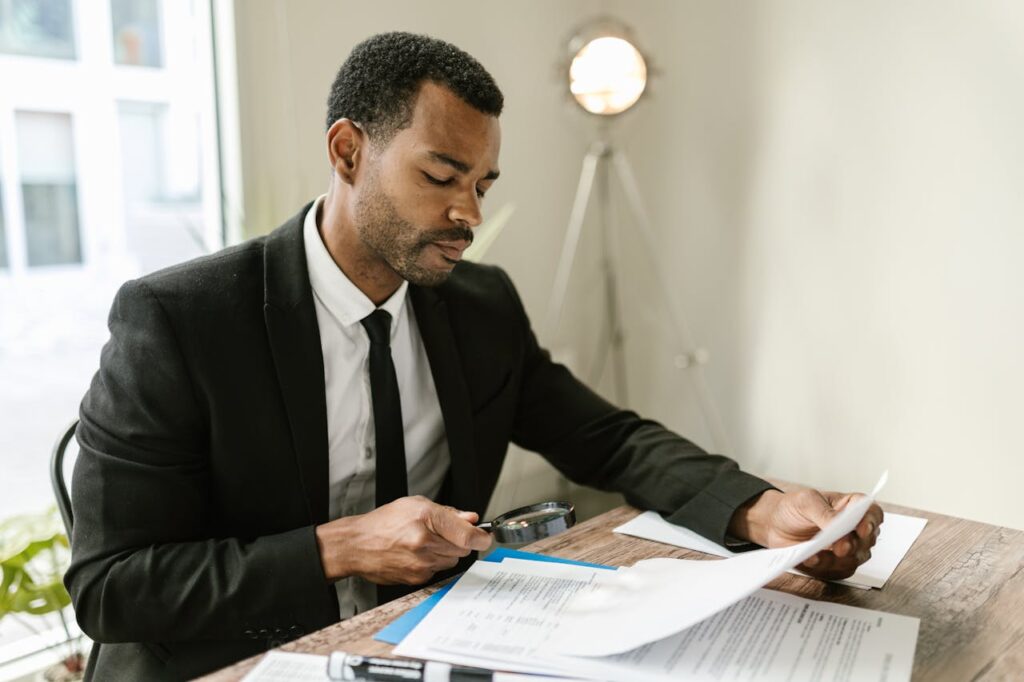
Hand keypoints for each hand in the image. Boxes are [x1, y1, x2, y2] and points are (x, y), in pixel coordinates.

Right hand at [314, 496, 492, 584]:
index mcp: (426, 517)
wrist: (357, 545)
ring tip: (425, 543)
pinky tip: (417, 555)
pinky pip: (438, 571)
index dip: (481, 537)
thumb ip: (447, 512)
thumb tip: (470, 518)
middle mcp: (424, 541)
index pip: (466, 534)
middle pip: (463, 548)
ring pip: (452, 560)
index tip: (485, 537)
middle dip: (460, 542)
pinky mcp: (416, 578)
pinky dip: (434, 563)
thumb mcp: (415, 505)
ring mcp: (420, 562)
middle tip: (445, 535)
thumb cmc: (383, 523)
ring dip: (446, 553)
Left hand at [729, 488, 883, 580]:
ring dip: (838, 559)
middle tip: (841, 547)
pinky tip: (811, 559)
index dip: (871, 521)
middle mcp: (853, 529)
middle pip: (868, 540)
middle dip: (855, 545)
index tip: (862, 529)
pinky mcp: (834, 564)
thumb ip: (824, 512)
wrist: (773, 524)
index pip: (872, 513)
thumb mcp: (806, 501)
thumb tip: (839, 524)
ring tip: (818, 554)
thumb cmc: (793, 508)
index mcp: (851, 507)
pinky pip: (837, 571)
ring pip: (855, 559)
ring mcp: (846, 549)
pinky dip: (825, 567)